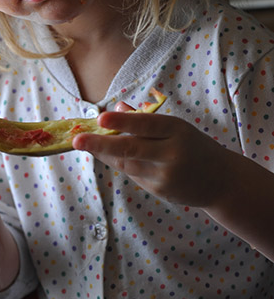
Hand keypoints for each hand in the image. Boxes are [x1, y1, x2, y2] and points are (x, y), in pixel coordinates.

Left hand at [72, 105, 229, 207]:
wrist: (221, 181)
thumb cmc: (193, 146)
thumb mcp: (176, 128)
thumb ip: (146, 120)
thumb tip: (118, 107)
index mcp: (177, 130)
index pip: (146, 124)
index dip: (123, 121)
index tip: (101, 118)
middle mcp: (172, 153)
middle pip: (132, 148)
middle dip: (101, 143)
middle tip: (77, 140)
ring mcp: (165, 174)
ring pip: (127, 163)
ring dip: (103, 153)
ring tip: (83, 143)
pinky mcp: (160, 190)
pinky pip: (133, 174)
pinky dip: (119, 163)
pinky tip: (106, 155)